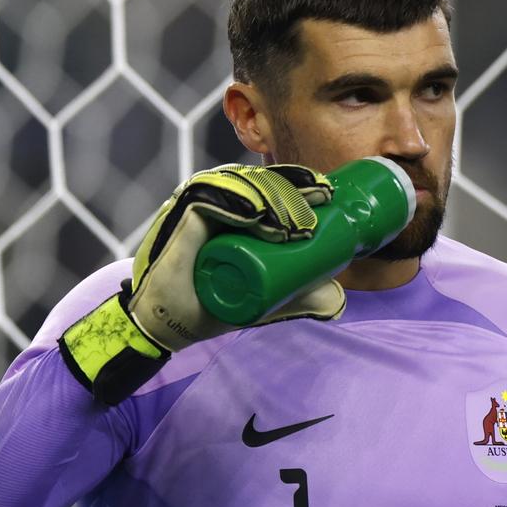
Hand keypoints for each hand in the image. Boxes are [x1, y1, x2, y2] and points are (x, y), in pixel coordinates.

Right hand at [59, 164, 344, 403]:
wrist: (169, 327)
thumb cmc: (213, 306)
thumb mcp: (267, 301)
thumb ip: (300, 297)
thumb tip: (337, 299)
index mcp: (235, 206)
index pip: (271, 183)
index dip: (301, 183)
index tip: (328, 196)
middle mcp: (215, 197)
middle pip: (260, 180)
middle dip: (294, 188)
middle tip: (320, 207)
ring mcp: (196, 203)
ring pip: (241, 184)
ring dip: (273, 196)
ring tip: (298, 222)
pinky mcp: (180, 215)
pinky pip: (210, 197)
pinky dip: (237, 202)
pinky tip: (261, 214)